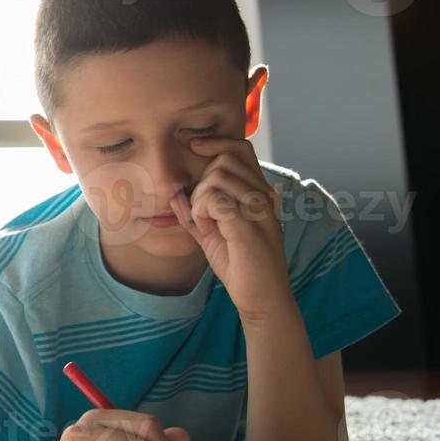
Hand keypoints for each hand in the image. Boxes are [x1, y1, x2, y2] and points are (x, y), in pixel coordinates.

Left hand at [171, 135, 291, 321]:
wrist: (261, 298)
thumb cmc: (239, 265)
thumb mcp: (211, 234)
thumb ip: (194, 212)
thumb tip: (175, 191)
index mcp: (259, 192)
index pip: (241, 148)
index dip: (216, 142)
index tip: (194, 145)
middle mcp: (264, 195)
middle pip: (224, 160)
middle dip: (203, 184)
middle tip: (206, 216)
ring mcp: (260, 208)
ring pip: (216, 179)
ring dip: (200, 202)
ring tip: (209, 226)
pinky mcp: (250, 224)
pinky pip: (214, 199)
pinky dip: (202, 214)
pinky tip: (210, 231)